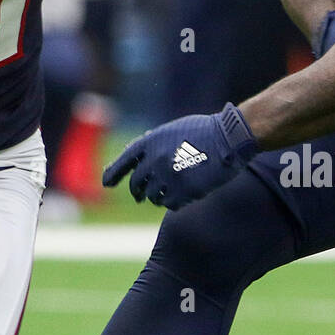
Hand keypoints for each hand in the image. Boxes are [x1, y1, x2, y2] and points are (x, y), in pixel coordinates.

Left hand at [102, 103, 258, 209]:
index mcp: (150, 142)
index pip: (124, 161)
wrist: (227, 138)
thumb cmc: (202, 131)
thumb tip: (129, 153)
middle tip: (140, 196)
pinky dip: (172, 203)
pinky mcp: (184, 191)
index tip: (106, 183)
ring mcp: (168, 176)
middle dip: (137, 191)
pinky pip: (170, 204)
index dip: (113, 173)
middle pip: (136, 184)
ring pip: (152, 197)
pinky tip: (180, 198)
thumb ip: (151, 143)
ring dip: (156, 198)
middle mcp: (154, 160)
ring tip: (163, 195)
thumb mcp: (171, 130)